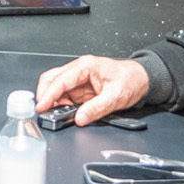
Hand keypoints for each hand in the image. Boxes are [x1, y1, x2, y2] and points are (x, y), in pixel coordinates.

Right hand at [35, 55, 149, 124]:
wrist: (141, 79)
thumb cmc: (131, 80)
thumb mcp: (116, 96)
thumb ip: (97, 108)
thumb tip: (80, 117)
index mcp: (85, 66)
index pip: (60, 80)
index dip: (48, 94)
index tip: (41, 106)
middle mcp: (79, 70)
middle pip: (51, 80)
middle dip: (46, 96)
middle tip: (46, 112)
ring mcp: (79, 79)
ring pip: (56, 87)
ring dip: (53, 101)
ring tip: (57, 114)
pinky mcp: (81, 89)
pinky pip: (64, 95)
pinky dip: (61, 104)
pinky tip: (65, 112)